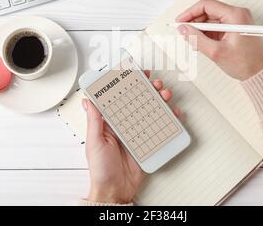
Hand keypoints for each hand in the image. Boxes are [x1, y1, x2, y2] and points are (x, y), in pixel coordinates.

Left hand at [82, 71, 180, 203]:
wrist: (115, 190)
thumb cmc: (100, 169)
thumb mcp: (94, 142)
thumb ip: (94, 121)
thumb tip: (88, 100)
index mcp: (110, 122)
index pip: (119, 97)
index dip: (127, 84)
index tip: (134, 72)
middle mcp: (125, 124)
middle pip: (139, 100)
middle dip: (148, 88)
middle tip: (154, 83)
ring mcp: (139, 133)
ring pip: (152, 111)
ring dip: (160, 100)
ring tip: (165, 95)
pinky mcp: (150, 143)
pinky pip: (162, 128)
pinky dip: (170, 120)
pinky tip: (174, 114)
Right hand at [176, 0, 262, 80]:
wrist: (260, 74)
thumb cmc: (246, 64)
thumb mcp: (216, 52)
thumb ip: (196, 39)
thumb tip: (183, 29)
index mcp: (235, 15)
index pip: (206, 5)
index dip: (190, 12)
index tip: (180, 22)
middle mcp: (237, 14)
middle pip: (208, 11)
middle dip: (194, 22)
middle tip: (184, 33)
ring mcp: (236, 21)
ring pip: (210, 19)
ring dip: (200, 29)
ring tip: (193, 42)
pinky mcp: (234, 28)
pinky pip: (216, 26)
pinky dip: (207, 34)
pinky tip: (202, 44)